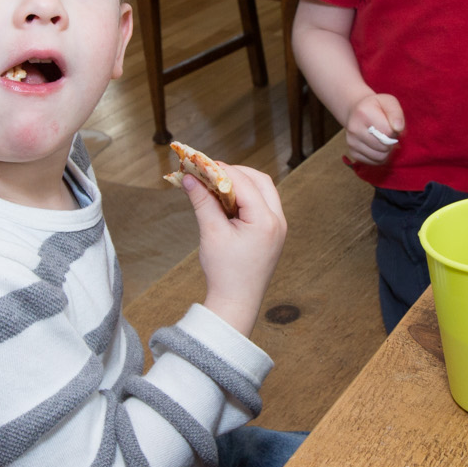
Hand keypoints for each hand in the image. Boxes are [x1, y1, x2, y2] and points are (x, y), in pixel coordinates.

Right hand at [187, 164, 286, 336]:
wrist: (237, 303)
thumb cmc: (224, 272)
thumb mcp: (211, 233)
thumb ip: (202, 201)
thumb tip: (188, 178)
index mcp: (266, 220)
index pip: (245, 183)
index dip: (222, 170)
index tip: (202, 163)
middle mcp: (278, 221)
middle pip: (261, 181)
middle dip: (236, 173)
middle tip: (211, 171)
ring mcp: (278, 227)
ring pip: (264, 192)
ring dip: (242, 184)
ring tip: (216, 185)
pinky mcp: (273, 234)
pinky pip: (263, 206)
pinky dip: (246, 198)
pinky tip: (226, 201)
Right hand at [344, 92, 404, 165]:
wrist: (356, 111)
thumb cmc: (376, 107)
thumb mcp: (388, 102)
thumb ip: (396, 113)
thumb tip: (398, 129)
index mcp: (363, 113)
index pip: (387, 131)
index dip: (394, 130)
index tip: (390, 124)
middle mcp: (354, 129)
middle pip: (383, 146)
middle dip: (390, 142)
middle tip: (388, 133)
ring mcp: (351, 142)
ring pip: (379, 157)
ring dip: (386, 151)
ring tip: (383, 140)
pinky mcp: (353, 153)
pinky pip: (374, 162)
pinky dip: (380, 157)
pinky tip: (378, 146)